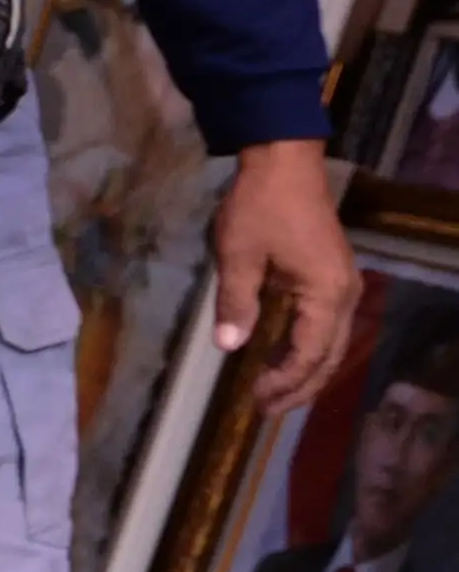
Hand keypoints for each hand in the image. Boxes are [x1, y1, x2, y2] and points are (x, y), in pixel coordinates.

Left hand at [211, 138, 361, 414]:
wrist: (284, 161)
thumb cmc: (259, 207)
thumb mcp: (237, 254)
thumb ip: (234, 302)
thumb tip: (227, 347)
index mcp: (325, 295)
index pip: (308, 355)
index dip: (283, 382)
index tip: (254, 400)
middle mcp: (344, 296)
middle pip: (327, 357)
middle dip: (298, 387)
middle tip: (264, 410)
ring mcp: (342, 286)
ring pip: (330, 345)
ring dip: (303, 371)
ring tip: (272, 393)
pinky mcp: (332, 277)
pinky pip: (324, 327)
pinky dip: (305, 348)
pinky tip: (281, 357)